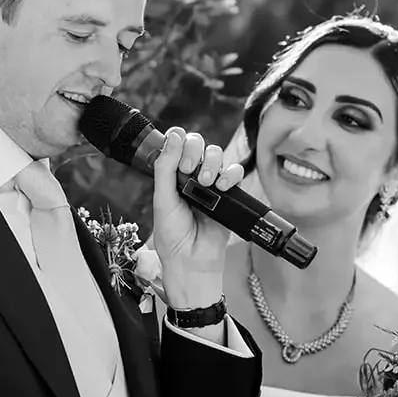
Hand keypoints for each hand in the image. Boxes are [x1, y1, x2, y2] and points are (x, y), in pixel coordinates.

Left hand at [150, 128, 245, 308]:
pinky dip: (231, 175)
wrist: (192, 260)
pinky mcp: (230, 195)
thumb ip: (165, 166)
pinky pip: (236, 173)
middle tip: (189, 170)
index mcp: (172, 176)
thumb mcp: (162, 199)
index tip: (179, 159)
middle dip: (195, 152)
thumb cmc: (174, 236)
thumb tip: (173, 135)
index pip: (179, 144)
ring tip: (206, 184)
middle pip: (199, 145)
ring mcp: (211, 184)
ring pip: (217, 155)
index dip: (180, 144)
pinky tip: (222, 187)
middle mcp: (191, 177)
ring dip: (212, 164)